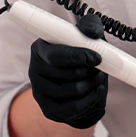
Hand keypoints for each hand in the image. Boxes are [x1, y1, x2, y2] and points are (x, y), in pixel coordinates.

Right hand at [28, 13, 107, 128]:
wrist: (84, 88)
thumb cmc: (84, 57)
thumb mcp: (89, 37)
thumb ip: (90, 27)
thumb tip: (92, 32)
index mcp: (40, 49)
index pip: (55, 55)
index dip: (77, 56)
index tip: (97, 58)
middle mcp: (35, 70)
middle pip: (65, 73)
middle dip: (88, 71)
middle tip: (101, 68)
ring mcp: (39, 92)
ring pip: (70, 90)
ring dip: (91, 83)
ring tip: (99, 77)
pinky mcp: (49, 110)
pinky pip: (73, 107)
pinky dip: (91, 99)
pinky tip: (98, 90)